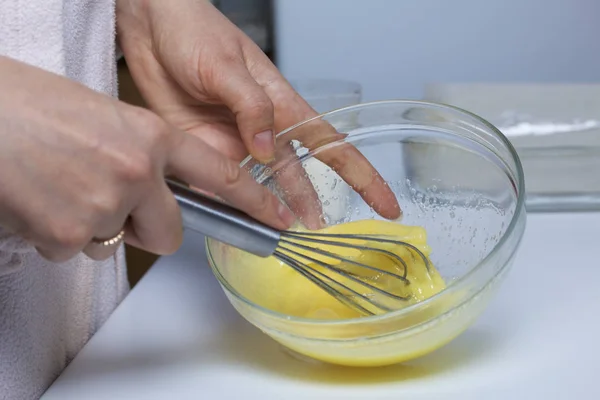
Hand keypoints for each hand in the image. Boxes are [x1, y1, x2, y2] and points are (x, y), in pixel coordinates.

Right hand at [0, 56, 293, 261]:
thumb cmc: (25, 105)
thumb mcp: (102, 116)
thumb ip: (141, 153)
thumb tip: (155, 185)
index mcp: (151, 137)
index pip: (220, 176)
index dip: (254, 202)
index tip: (277, 219)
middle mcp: (136, 173)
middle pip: (170, 233)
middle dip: (147, 230)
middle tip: (116, 210)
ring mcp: (104, 206)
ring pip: (115, 243)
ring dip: (93, 227)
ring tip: (59, 188)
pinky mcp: (69, 235)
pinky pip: (74, 251)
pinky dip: (58, 234)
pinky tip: (39, 201)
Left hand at [116, 0, 400, 227]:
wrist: (150, 27)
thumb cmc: (195, 31)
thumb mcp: (227, 65)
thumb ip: (250, 106)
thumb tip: (266, 147)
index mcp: (280, 104)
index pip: (330, 145)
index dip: (361, 176)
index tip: (385, 203)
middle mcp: (260, 130)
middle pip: (295, 175)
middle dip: (308, 204)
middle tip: (315, 233)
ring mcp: (232, 143)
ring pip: (257, 187)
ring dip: (266, 212)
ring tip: (275, 238)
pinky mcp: (201, 149)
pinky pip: (217, 185)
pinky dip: (224, 206)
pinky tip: (228, 223)